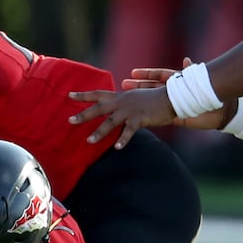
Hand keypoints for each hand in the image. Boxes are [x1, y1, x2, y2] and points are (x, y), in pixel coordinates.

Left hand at [67, 57, 222, 148]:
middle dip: (83, 115)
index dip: (83, 95)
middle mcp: (122, 102)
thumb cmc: (154, 99)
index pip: (98, 94)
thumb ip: (123, 102)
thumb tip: (114, 105)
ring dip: (99, 132)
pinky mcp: (140, 119)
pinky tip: (117, 148)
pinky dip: (123, 140)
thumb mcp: (136, 98)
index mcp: (120, 97)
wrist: (173, 97)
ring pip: (110, 122)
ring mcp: (130, 110)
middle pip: (98, 108)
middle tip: (69, 121)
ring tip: (88, 141)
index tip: (68, 95)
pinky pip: (129, 131)